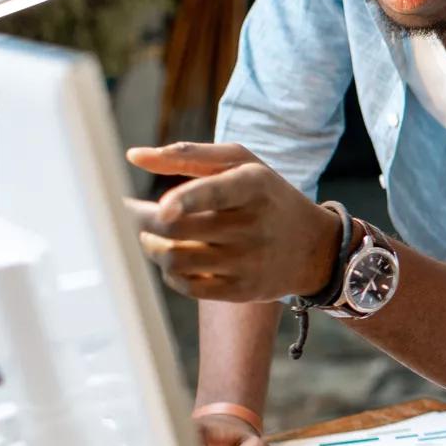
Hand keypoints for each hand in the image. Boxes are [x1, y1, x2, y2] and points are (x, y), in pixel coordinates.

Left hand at [125, 143, 341, 302]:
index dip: (185, 201)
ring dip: (151, 247)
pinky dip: (170, 272)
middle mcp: (253, 226)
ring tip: (150, 236)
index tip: (162, 208)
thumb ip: (188, 154)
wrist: (315, 248)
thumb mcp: (242, 164)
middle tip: (129, 212)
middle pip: (176, 229)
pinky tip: (173, 257)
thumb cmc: (267, 196)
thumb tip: (133, 156)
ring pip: (175, 259)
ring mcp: (248, 262)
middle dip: (140, 220)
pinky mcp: (242, 290)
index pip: (215, 193)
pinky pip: (187, 286)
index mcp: (254, 186)